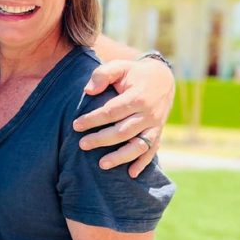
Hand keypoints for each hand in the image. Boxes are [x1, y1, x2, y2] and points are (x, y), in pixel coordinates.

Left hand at [74, 57, 174, 176]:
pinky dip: (143, 163)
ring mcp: (155, 125)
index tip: (76, 125)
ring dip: (121, 157)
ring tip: (101, 164)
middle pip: (123, 131)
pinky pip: (152, 151)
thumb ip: (102, 75)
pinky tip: (130, 174)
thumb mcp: (119, 66)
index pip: (112, 111)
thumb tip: (88, 91)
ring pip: (138, 145)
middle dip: (101, 139)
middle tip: (82, 145)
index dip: (93, 119)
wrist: (163, 78)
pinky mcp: (158, 133)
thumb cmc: (134, 73)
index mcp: (138, 97)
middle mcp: (148, 113)